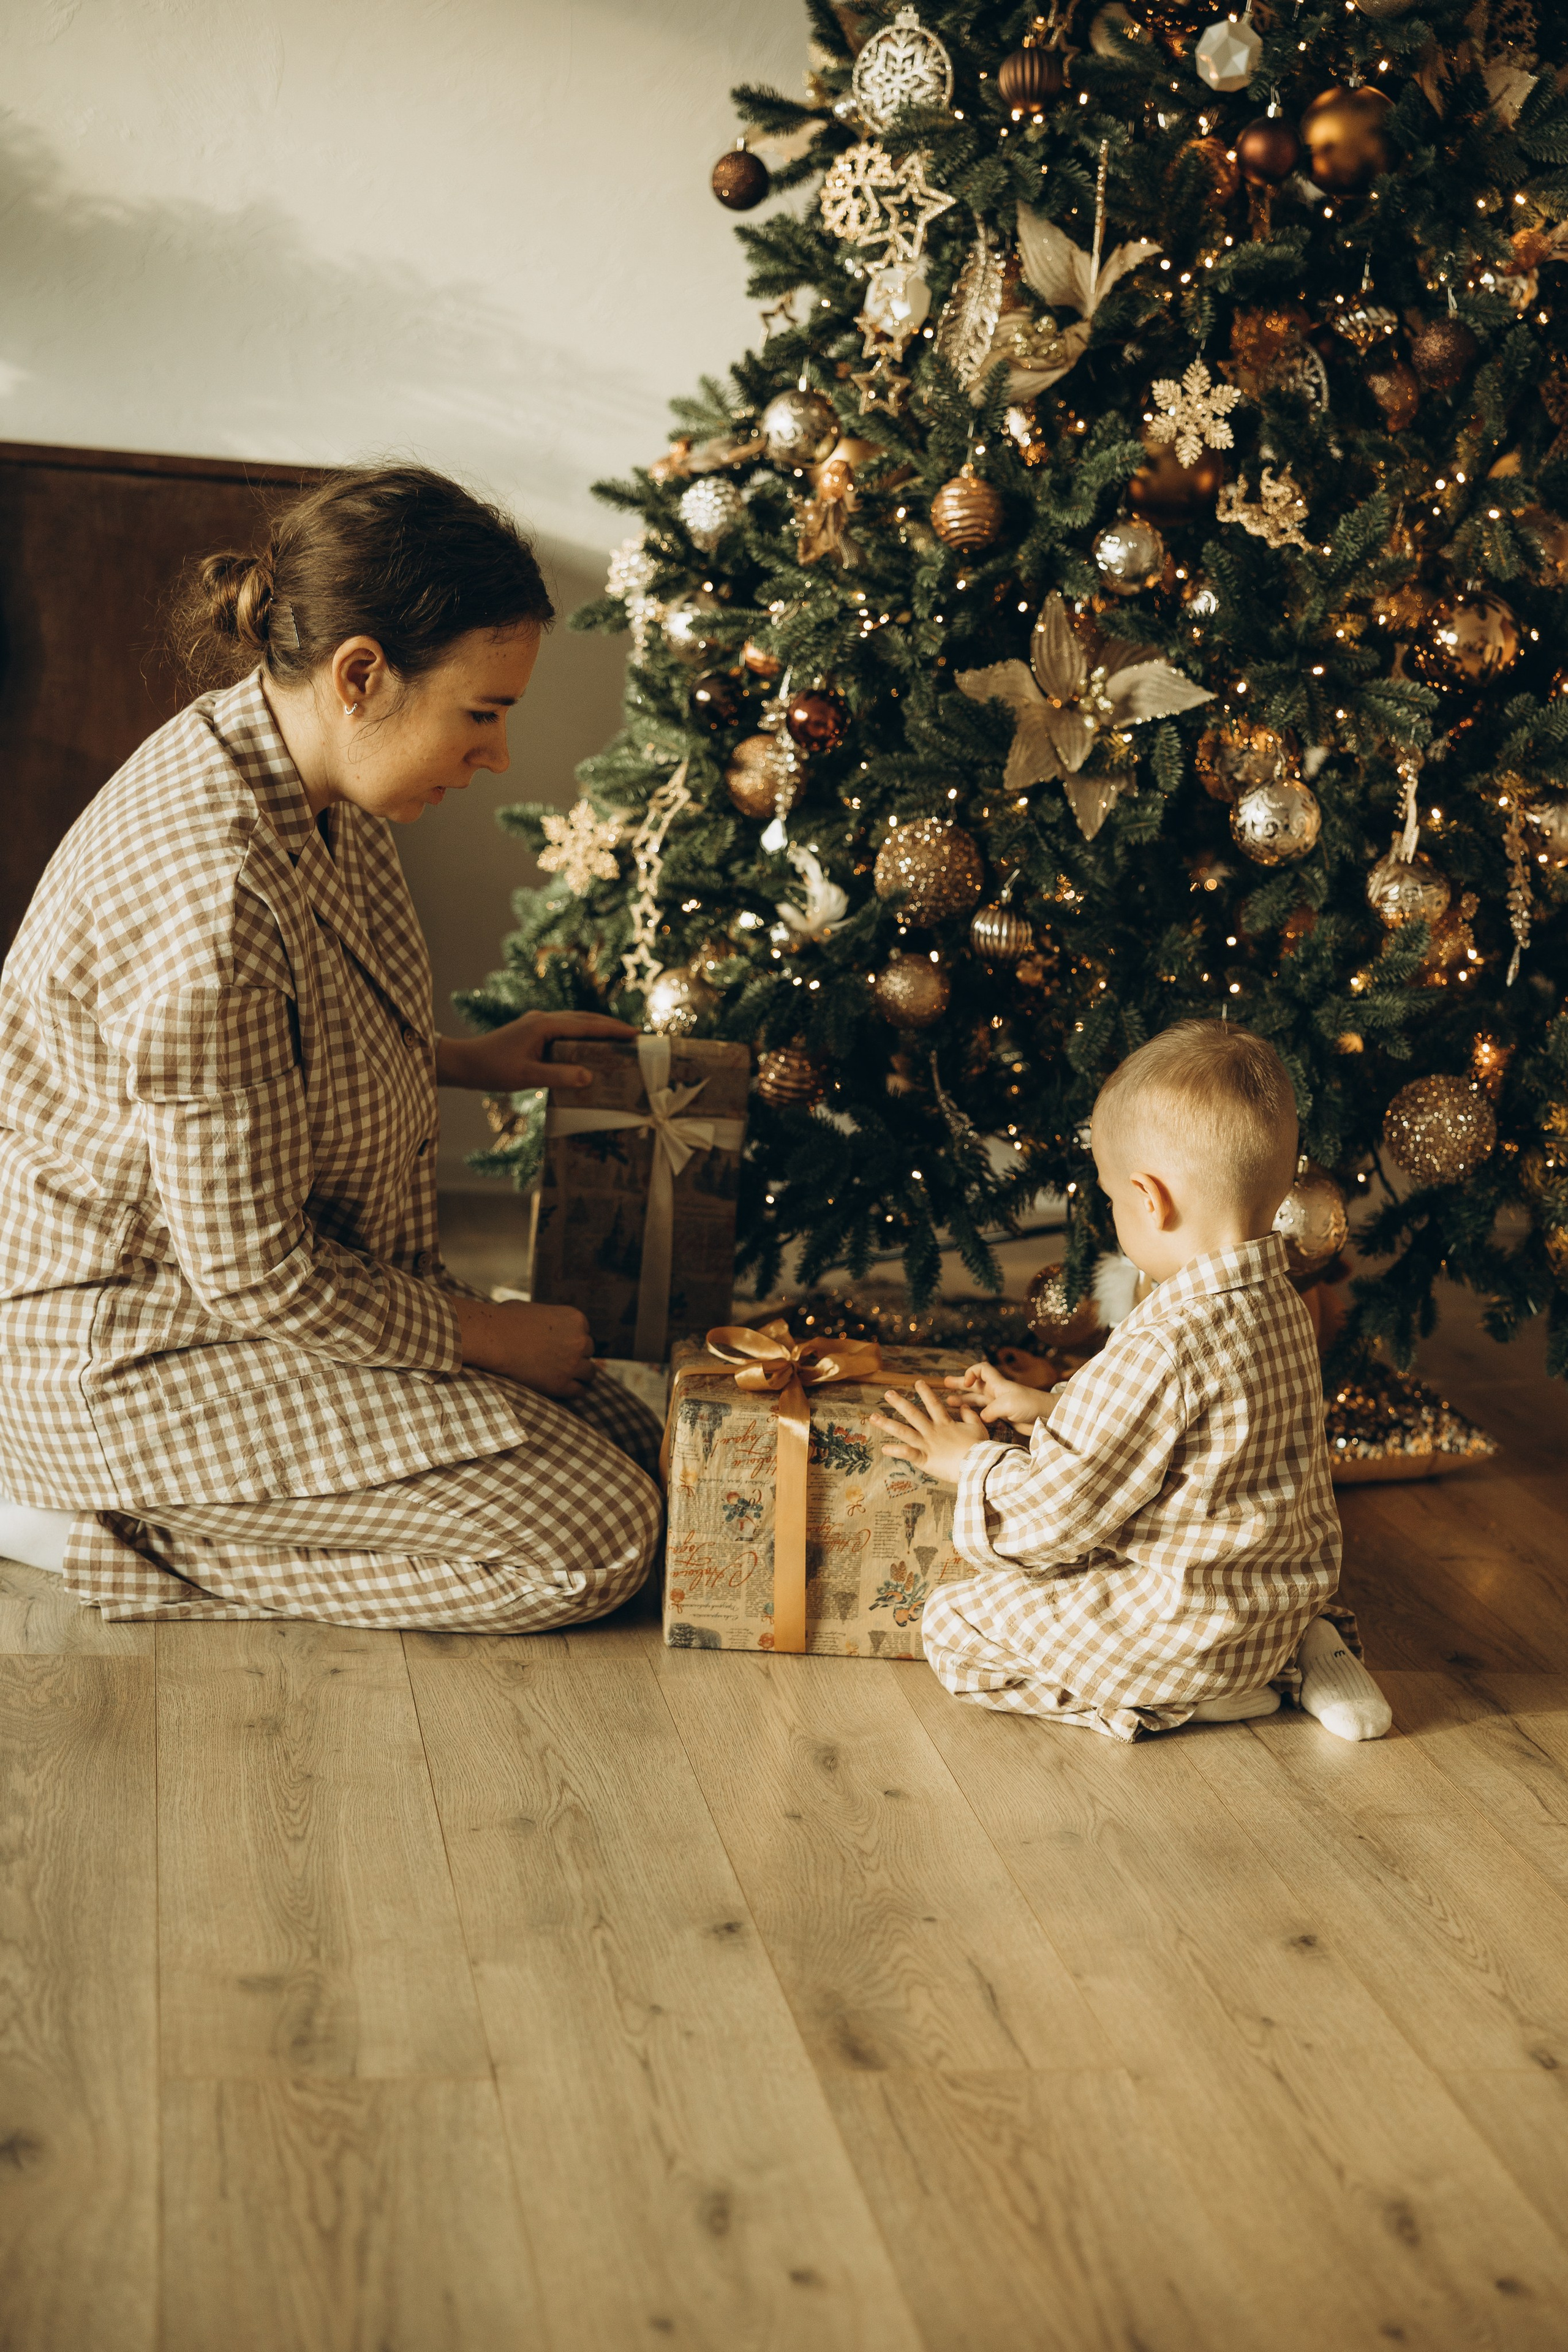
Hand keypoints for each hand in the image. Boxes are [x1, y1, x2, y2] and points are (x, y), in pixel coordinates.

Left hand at [436, 1011, 638, 1095]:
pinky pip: (565, 1030)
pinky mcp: (532, 1031)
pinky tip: (588, 1047)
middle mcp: (543, 1019)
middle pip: (584, 1018)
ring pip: (574, 1022)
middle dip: (610, 1026)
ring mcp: (537, 1023)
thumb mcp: (526, 1076)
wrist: (462, 1062)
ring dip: (597, 1029)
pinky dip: (582, 1035)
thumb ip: (558, 1076)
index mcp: (544, 1025)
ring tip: (618, 1040)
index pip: (586, 1025)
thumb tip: (590, 1076)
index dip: (612, 1030)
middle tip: (635, 1036)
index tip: (636, 1034)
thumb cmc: (491, 1069)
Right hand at [450, 1296, 596, 1399]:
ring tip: (565, 1376)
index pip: (584, 1333)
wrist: (493, 1339)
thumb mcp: (536, 1310)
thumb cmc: (507, 1320)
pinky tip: (563, 1388)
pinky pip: (579, 1391)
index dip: (571, 1340)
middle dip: (576, 1355)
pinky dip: (573, 1390)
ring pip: (589, 1372)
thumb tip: (546, 1325)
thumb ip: (550, 1318)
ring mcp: (573, 1363)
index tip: (560, 1345)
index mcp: (576, 1319)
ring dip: (579, 1374)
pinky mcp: (562, 1384)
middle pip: (588, 1351)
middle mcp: (580, 1340)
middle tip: (561, 1361)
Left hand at [869, 1380, 990, 1486]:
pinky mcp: (925, 1460)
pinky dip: (896, 1451)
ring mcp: (927, 1445)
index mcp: (946, 1424)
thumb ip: (969, 1416)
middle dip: (899, 1402)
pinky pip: (908, 1454)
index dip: (925, 1392)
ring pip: (904, 1431)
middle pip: (913, 1414)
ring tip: (873, 1417)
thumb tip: (964, 1406)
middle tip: (887, 1393)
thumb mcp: (978, 1428)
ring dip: (887, 1424)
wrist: (979, 1466)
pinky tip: (884, 1448)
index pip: (933, 1404)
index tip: (917, 1382)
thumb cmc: (980, 1449)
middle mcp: (933, 1431)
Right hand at [942, 1359, 1049, 1428]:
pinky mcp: (1001, 1416)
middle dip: (959, 1383)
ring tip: (948, 1401)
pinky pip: (982, 1412)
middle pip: (974, 1384)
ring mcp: (998, 1404)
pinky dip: (972, 1413)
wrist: (1047, 1417)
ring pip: (976, 1399)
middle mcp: (996, 1392)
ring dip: (963, 1400)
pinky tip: (964, 1416)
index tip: (967, 1383)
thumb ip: (991, 1410)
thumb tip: (981, 1418)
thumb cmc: (1030, 1405)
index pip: (981, 1369)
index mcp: (998, 1384)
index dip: (971, 1372)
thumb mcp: (1008, 1404)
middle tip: (944, 1383)